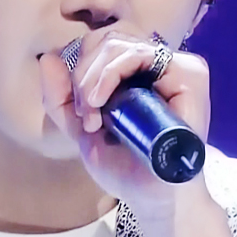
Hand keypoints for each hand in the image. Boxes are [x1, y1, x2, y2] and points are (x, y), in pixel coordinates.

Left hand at [38, 27, 211, 216]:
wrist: (152, 197)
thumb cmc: (126, 167)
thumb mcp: (81, 130)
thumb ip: (60, 98)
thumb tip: (46, 58)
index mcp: (137, 74)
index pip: (99, 45)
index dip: (80, 70)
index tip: (79, 112)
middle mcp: (158, 66)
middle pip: (105, 39)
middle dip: (83, 73)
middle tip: (84, 112)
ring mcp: (176, 67)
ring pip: (118, 43)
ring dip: (93, 76)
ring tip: (92, 111)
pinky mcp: (190, 74)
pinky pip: (140, 53)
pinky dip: (112, 72)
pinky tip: (103, 101)